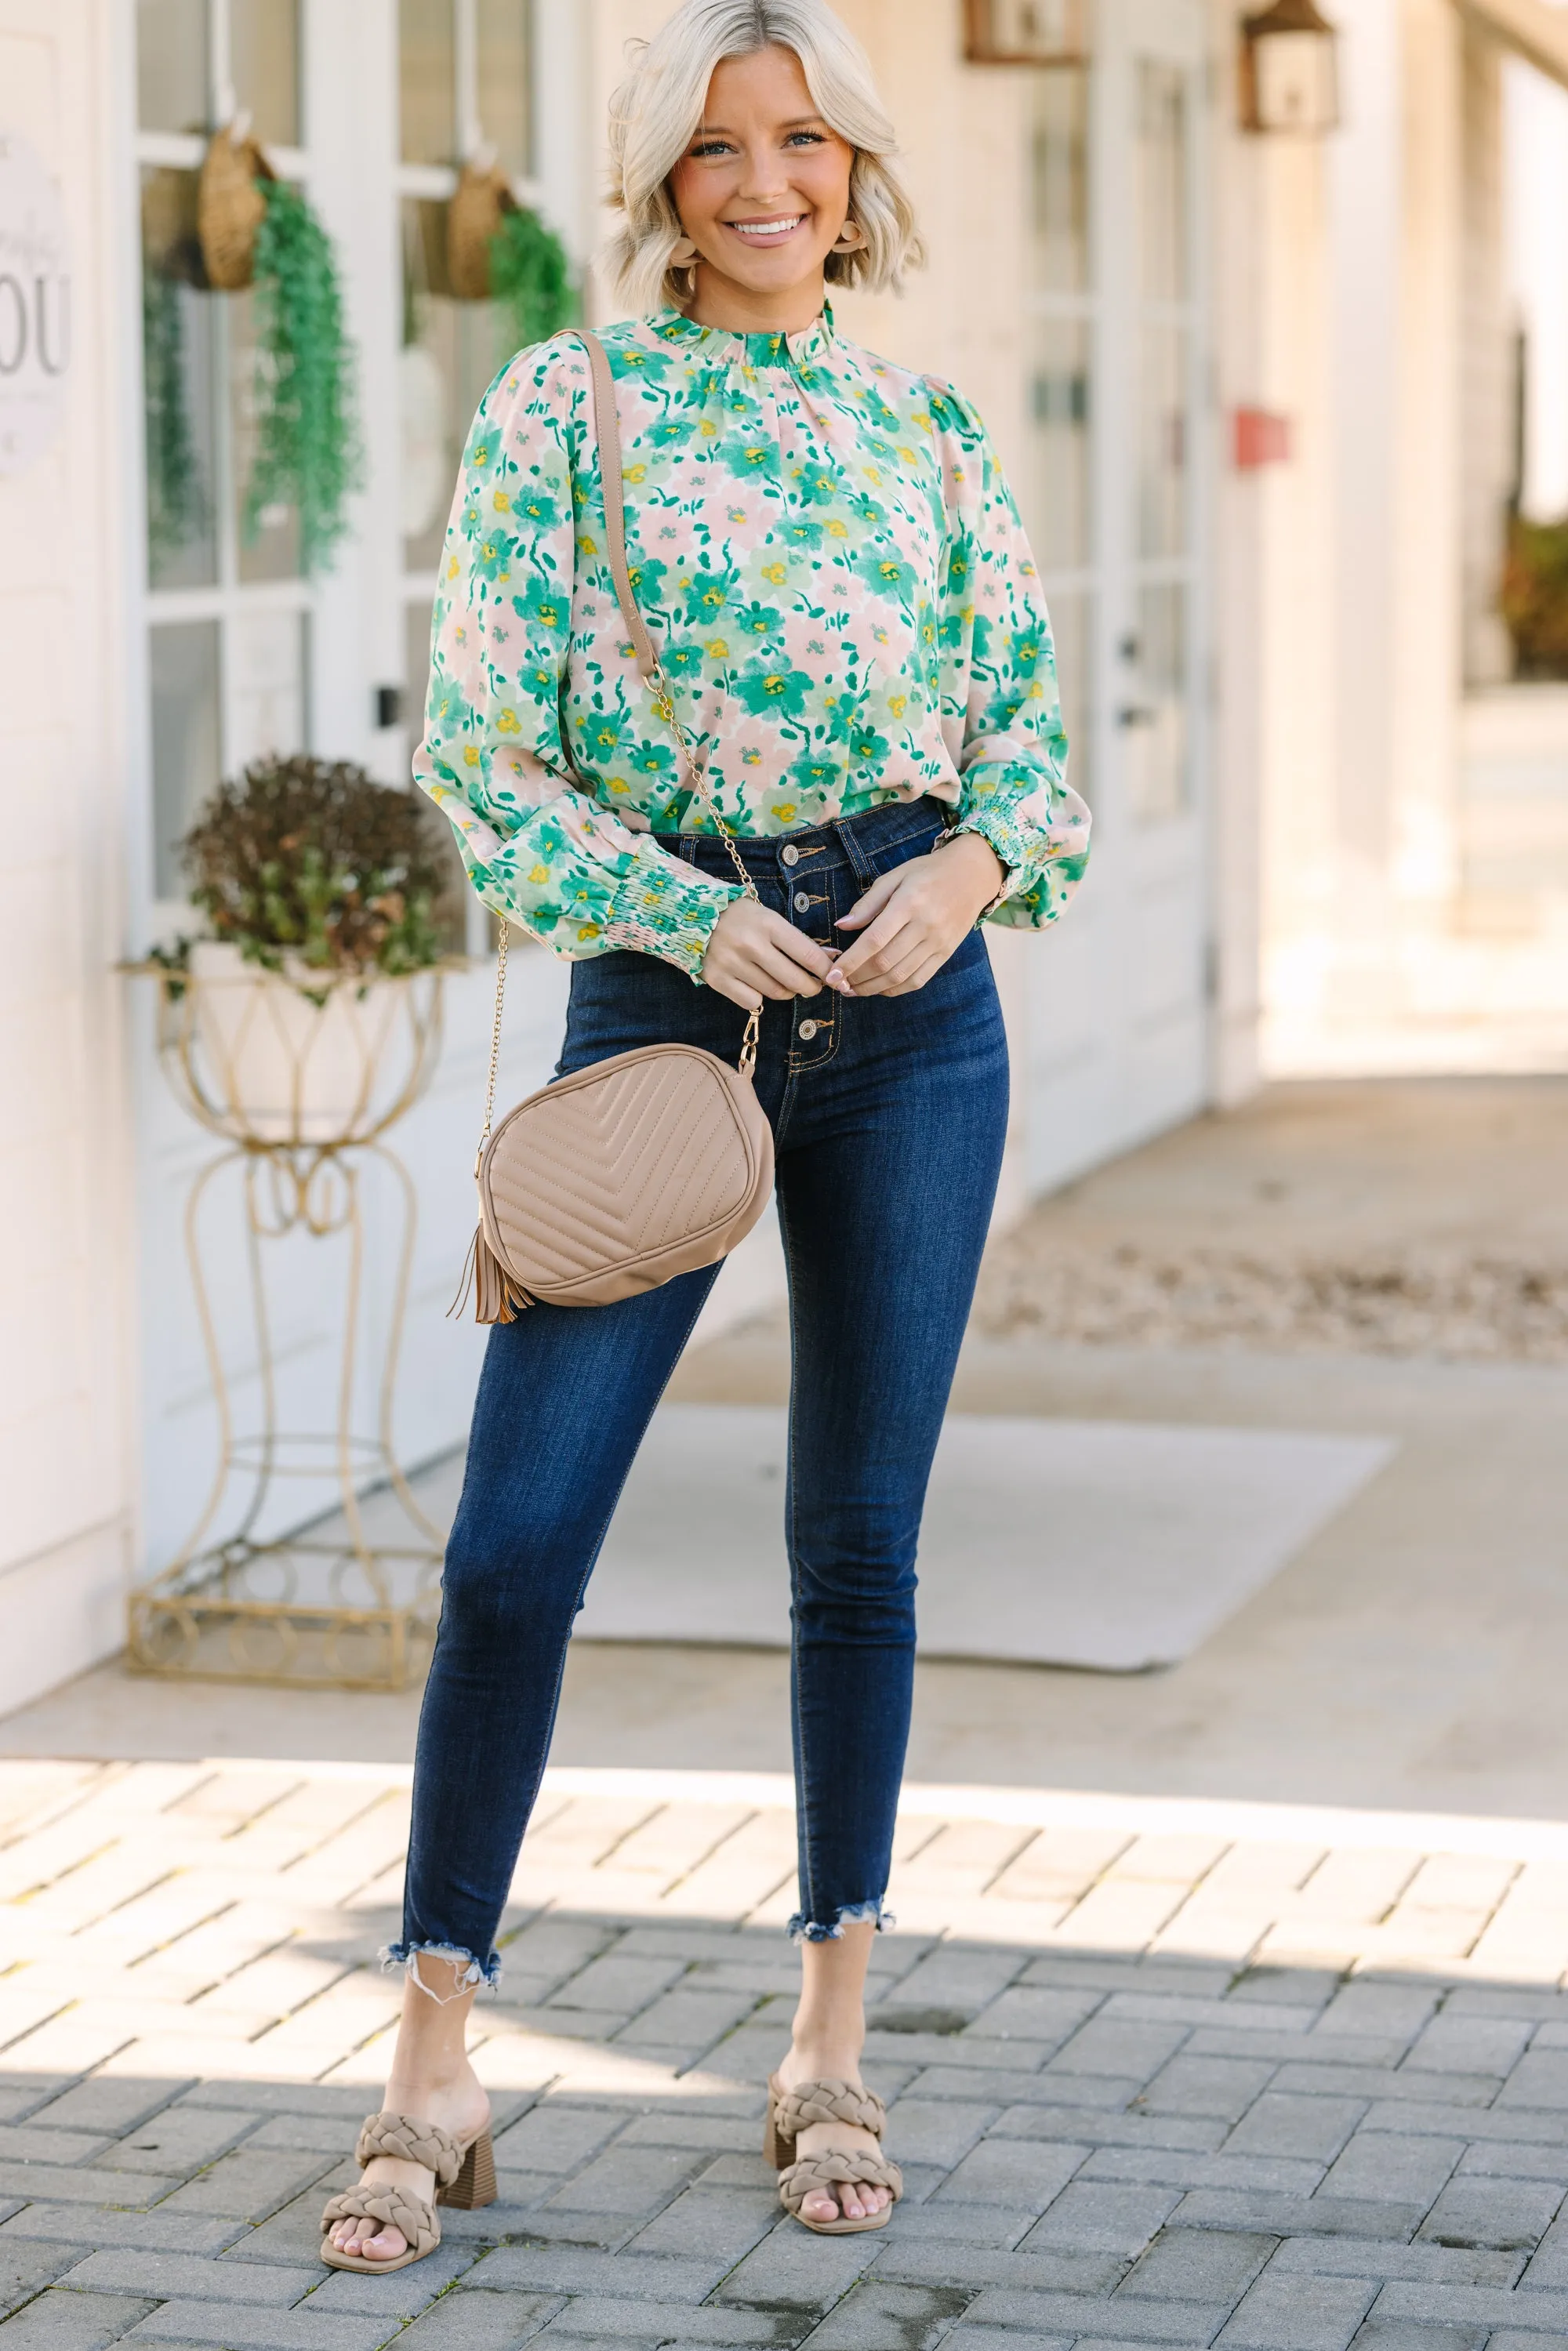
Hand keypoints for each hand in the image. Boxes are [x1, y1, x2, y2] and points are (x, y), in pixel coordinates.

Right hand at [701, 895, 839, 1011]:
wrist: (690, 914)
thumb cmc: (739, 916)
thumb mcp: (768, 917)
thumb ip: (795, 939)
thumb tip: (828, 959)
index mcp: (768, 923)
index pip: (808, 954)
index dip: (826, 970)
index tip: (834, 976)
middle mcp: (751, 944)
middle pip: (794, 979)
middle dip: (811, 987)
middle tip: (814, 987)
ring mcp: (732, 964)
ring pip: (774, 992)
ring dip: (786, 992)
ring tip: (786, 984)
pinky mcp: (717, 980)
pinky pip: (751, 1001)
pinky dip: (759, 997)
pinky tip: (758, 985)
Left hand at [829, 833, 1003, 998]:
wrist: (972, 875)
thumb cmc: (927, 873)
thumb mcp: (895, 877)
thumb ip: (867, 903)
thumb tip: (841, 925)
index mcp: (909, 903)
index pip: (874, 940)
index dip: (850, 961)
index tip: (831, 974)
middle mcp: (925, 925)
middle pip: (885, 962)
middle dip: (856, 978)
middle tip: (837, 983)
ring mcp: (938, 942)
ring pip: (900, 975)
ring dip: (872, 988)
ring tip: (853, 989)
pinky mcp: (946, 953)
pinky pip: (918, 980)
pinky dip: (895, 989)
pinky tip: (878, 988)